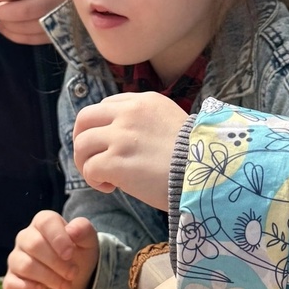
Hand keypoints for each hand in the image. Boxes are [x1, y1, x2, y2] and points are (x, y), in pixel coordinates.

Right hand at [3, 211, 98, 288]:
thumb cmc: (79, 257)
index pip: (45, 221)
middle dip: (57, 262)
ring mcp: (16, 260)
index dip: (58, 237)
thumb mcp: (88, 242)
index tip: (70, 254)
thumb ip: (83, 230)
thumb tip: (72, 230)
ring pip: (24, 265)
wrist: (75, 285)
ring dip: (48, 277)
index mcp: (43, 223)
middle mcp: (26, 238)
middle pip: (34, 245)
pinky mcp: (11, 282)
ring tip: (65, 285)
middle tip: (73, 273)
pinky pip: (11, 284)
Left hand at [73, 93, 187, 211]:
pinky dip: (94, 180)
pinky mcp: (116, 161)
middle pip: (84, 119)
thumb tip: (124, 136)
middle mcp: (129, 113)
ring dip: (86, 163)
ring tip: (104, 177)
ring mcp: (121, 136)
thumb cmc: (194, 154)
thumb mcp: (171, 121)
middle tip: (91, 159)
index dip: (101, 127)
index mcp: (143, 101)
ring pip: (82, 145)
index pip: (105, 106)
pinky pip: (89, 168)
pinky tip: (111, 187)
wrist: (207, 172)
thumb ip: (146, 121)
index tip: (109, 145)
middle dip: (82, 140)